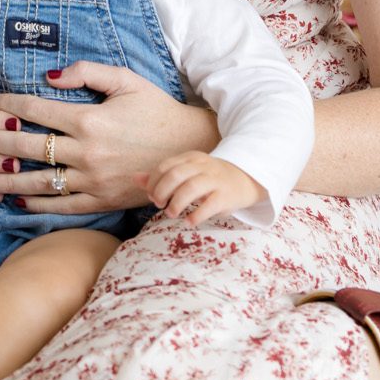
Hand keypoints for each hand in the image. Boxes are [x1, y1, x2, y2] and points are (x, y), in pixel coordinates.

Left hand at [0, 63, 219, 215]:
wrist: (189, 149)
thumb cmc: (156, 110)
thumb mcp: (126, 80)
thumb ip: (87, 73)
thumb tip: (50, 74)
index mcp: (89, 119)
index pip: (37, 111)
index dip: (8, 105)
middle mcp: (86, 152)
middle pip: (28, 148)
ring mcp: (92, 179)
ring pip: (38, 182)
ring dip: (6, 180)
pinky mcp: (101, 200)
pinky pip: (61, 205)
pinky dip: (35, 204)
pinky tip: (15, 201)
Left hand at [145, 152, 261, 225]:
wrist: (245, 179)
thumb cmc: (209, 178)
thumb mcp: (186, 172)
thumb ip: (161, 176)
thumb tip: (135, 178)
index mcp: (191, 158)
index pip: (165, 167)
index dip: (154, 183)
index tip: (153, 196)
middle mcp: (203, 166)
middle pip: (175, 175)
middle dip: (162, 192)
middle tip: (160, 205)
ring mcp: (216, 180)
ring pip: (191, 188)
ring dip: (176, 204)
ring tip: (172, 213)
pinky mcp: (226, 196)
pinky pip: (209, 205)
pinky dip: (196, 215)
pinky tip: (189, 221)